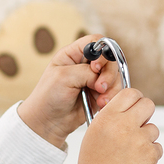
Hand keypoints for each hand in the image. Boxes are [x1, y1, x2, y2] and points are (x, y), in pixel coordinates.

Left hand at [17, 34, 122, 148]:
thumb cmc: (48, 97)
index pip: (96, 42)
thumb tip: (102, 76)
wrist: (48, 122)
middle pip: (110, 59)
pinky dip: (112, 97)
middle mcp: (86, 64)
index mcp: (73, 54)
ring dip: (111, 88)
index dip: (101, 52)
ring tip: (101, 100)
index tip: (95, 68)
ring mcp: (94, 79)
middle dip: (108, 73)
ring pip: (115, 76)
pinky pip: (115, 90)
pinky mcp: (100, 94)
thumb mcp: (63, 78)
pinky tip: (102, 105)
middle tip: (99, 87)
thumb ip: (86, 72)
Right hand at [75, 87, 160, 163]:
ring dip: (146, 138)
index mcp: (109, 117)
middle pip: (148, 105)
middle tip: (140, 123)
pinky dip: (150, 154)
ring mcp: (140, 139)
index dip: (135, 98)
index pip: (130, 93)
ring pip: (153, 128)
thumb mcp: (94, 132)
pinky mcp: (150, 153)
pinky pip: (157, 147)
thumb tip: (126, 108)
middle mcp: (124, 125)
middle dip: (146, 113)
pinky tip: (136, 161)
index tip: (135, 104)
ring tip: (132, 151)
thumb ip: (111, 117)